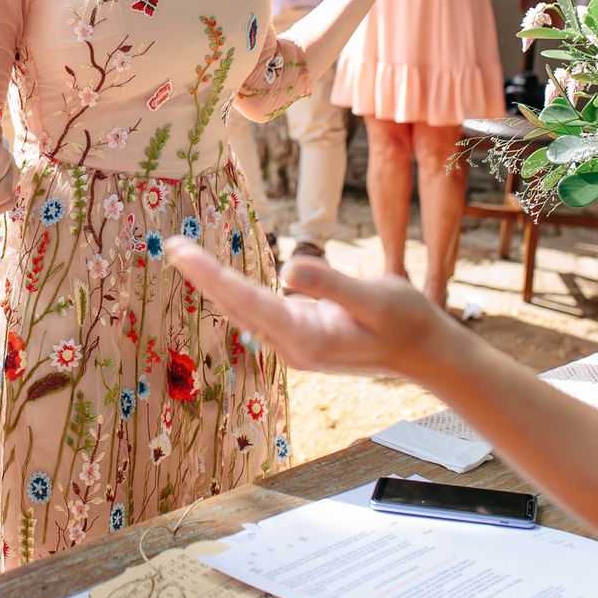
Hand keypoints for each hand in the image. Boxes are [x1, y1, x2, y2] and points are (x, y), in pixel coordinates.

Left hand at [165, 238, 446, 377]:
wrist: (426, 353)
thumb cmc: (406, 321)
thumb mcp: (375, 297)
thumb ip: (331, 284)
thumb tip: (287, 269)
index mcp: (307, 339)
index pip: (247, 301)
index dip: (211, 275)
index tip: (181, 252)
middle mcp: (293, 347)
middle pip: (237, 306)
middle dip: (202, 275)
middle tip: (171, 244)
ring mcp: (295, 345)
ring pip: (244, 311)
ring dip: (215, 283)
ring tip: (185, 255)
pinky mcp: (301, 337)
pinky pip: (259, 312)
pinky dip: (236, 291)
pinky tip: (220, 278)